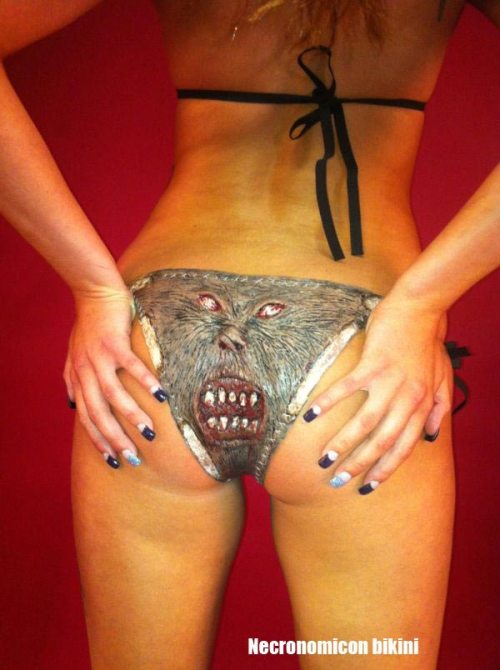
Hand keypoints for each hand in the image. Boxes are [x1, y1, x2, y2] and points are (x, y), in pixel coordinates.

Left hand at [63, 288, 166, 468]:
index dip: (99, 441)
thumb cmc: (88, 324)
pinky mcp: (115, 342)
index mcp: (78, 378)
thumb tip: (72, 404)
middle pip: (98, 413)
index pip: (86, 418)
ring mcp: (100, 357)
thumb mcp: (74, 355)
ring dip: (131, 416)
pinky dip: (145, 382)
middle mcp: (86, 372)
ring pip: (113, 395)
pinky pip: (131, 366)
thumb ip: (72, 380)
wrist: (93, 293)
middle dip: (115, 438)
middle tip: (134, 456)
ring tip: (148, 433)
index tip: (114, 460)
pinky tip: (161, 396)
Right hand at [305, 297, 451, 492]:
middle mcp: (406, 398)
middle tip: (336, 480)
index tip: (366, 486)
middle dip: (358, 465)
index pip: (403, 448)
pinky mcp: (372, 363)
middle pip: (381, 441)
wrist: (420, 309)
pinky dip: (328, 403)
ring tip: (323, 459)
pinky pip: (347, 389)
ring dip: (342, 443)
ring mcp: (388, 381)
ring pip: (364, 422)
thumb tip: (430, 438)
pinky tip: (310, 416)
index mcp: (421, 405)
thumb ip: (438, 409)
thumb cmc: (429, 343)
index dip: (384, 470)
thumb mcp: (442, 378)